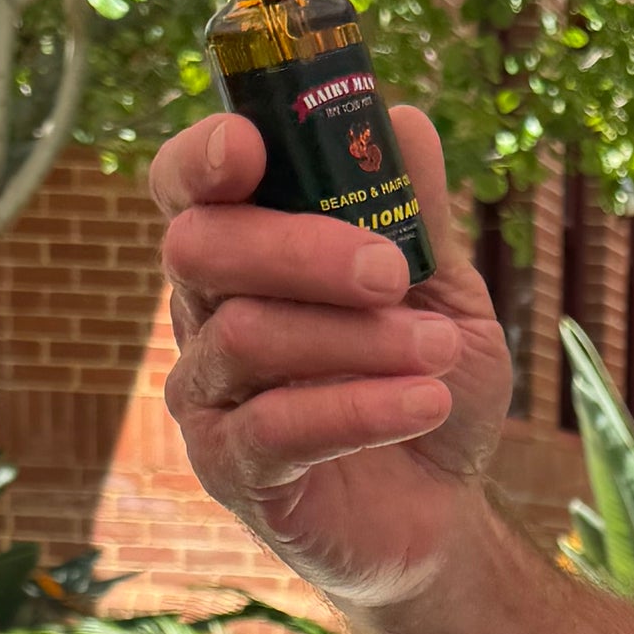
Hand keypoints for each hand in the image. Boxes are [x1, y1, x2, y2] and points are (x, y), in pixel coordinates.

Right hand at [152, 104, 512, 608]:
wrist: (443, 512)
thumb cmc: (426, 386)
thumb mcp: (445, 296)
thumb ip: (418, 217)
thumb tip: (403, 121)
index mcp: (245, 257)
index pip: (187, 187)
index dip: (204, 158)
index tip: (253, 145)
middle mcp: (204, 316)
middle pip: (200, 248)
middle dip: (300, 248)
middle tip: (393, 272)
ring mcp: (208, 396)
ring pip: (244, 336)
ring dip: (357, 339)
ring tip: (441, 354)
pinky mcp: (231, 470)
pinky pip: (274, 427)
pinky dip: (359, 408)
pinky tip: (425, 404)